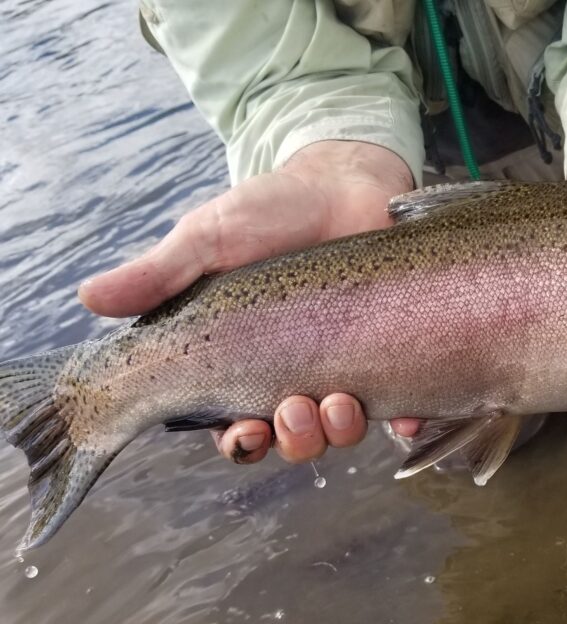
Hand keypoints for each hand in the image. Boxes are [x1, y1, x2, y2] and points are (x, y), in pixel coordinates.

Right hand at [79, 140, 414, 463]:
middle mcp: (297, 370)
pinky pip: (402, 400)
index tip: (244, 433)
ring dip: (338, 431)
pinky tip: (405, 415)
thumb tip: (87, 299)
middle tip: (297, 408)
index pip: (236, 424)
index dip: (240, 441)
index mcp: (246, 359)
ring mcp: (346, 363)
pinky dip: (403, 417)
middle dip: (294, 440)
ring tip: (338, 403)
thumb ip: (158, 274)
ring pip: (342, 428)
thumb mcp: (209, 238)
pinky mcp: (392, 349)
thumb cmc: (272, 210)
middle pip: (293, 438)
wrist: (345, 181)